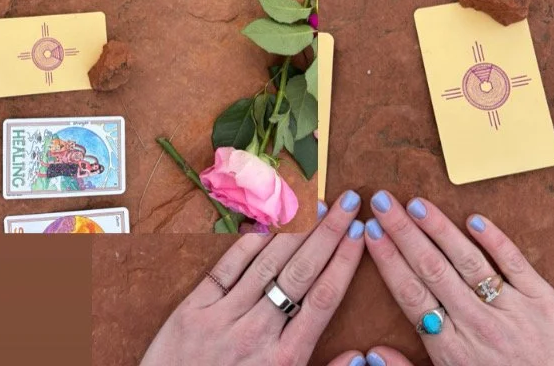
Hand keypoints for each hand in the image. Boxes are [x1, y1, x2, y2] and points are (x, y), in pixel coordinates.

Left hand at [139, 202, 366, 364]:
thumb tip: (360, 356)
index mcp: (284, 360)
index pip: (322, 299)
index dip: (343, 262)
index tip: (358, 234)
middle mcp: (256, 333)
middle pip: (300, 272)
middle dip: (328, 233)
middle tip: (347, 202)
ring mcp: (223, 317)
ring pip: (266, 263)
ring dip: (294, 229)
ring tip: (314, 203)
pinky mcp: (193, 309)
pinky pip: (226, 268)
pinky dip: (247, 243)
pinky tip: (267, 224)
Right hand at [361, 195, 553, 365]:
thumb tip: (374, 353)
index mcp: (453, 351)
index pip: (412, 294)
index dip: (389, 259)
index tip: (372, 232)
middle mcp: (478, 326)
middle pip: (433, 269)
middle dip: (404, 232)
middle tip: (384, 202)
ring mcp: (512, 310)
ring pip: (468, 260)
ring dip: (439, 228)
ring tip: (417, 203)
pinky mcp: (543, 301)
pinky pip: (514, 263)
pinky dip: (494, 239)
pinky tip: (474, 219)